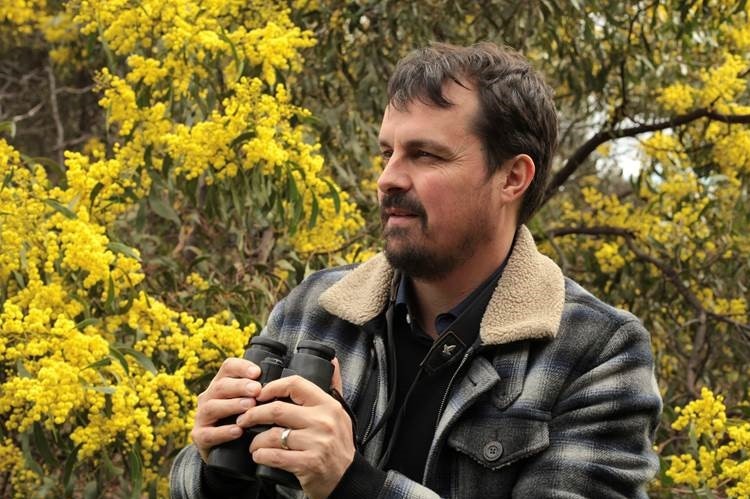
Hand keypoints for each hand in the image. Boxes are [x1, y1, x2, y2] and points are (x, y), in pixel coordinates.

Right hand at [191, 358, 262, 461]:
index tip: (257, 373)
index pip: (228, 367)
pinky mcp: (200, 437)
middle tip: (257, 390)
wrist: (224, 452)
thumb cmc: (241, 421)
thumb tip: (279, 384)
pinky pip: (208, 434)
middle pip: (221, 385)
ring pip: (212, 407)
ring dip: (232, 405)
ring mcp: (202, 417)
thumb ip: (258, 393)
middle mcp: (209, 397)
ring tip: (249, 407)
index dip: (242, 367)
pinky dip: (223, 432)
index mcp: (221, 384)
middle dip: (240, 386)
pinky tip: (237, 431)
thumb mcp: (248, 403)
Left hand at [240, 358, 352, 498]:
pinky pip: (274, 456)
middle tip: (243, 418)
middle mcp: (323, 421)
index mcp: (328, 405)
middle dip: (253, 414)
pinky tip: (258, 455)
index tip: (259, 394)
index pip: (296, 384)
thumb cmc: (339, 445)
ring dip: (255, 439)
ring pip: (272, 435)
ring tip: (252, 442)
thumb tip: (331, 361)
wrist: (348, 478)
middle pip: (277, 410)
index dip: (272, 387)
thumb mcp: (341, 413)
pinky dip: (260, 455)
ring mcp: (316, 443)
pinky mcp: (308, 463)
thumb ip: (333, 387)